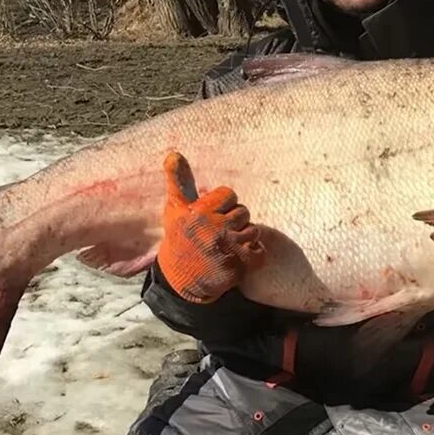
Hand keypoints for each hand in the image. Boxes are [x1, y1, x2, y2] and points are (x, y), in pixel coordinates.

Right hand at [156, 152, 264, 303]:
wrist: (181, 281)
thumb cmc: (179, 239)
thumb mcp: (175, 209)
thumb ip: (178, 180)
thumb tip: (173, 153)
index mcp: (199, 212)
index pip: (229, 194)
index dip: (223, 205)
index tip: (211, 216)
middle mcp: (213, 227)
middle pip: (243, 211)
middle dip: (234, 221)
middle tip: (218, 233)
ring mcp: (228, 247)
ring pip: (253, 230)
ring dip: (243, 238)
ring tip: (226, 246)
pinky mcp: (239, 265)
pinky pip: (260, 251)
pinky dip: (252, 255)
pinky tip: (236, 257)